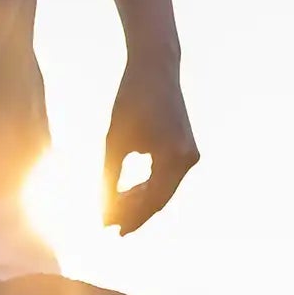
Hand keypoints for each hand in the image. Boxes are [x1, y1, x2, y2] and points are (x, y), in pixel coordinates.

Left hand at [103, 56, 198, 234]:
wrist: (155, 67)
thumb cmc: (131, 100)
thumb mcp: (114, 141)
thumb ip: (109, 176)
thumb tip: (103, 210)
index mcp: (174, 158)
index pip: (150, 200)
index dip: (128, 216)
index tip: (106, 227)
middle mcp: (188, 160)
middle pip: (159, 199)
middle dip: (133, 213)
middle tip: (109, 227)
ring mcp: (191, 156)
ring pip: (163, 190)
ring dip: (139, 202)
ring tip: (115, 214)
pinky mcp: (187, 150)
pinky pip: (166, 177)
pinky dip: (148, 186)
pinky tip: (128, 194)